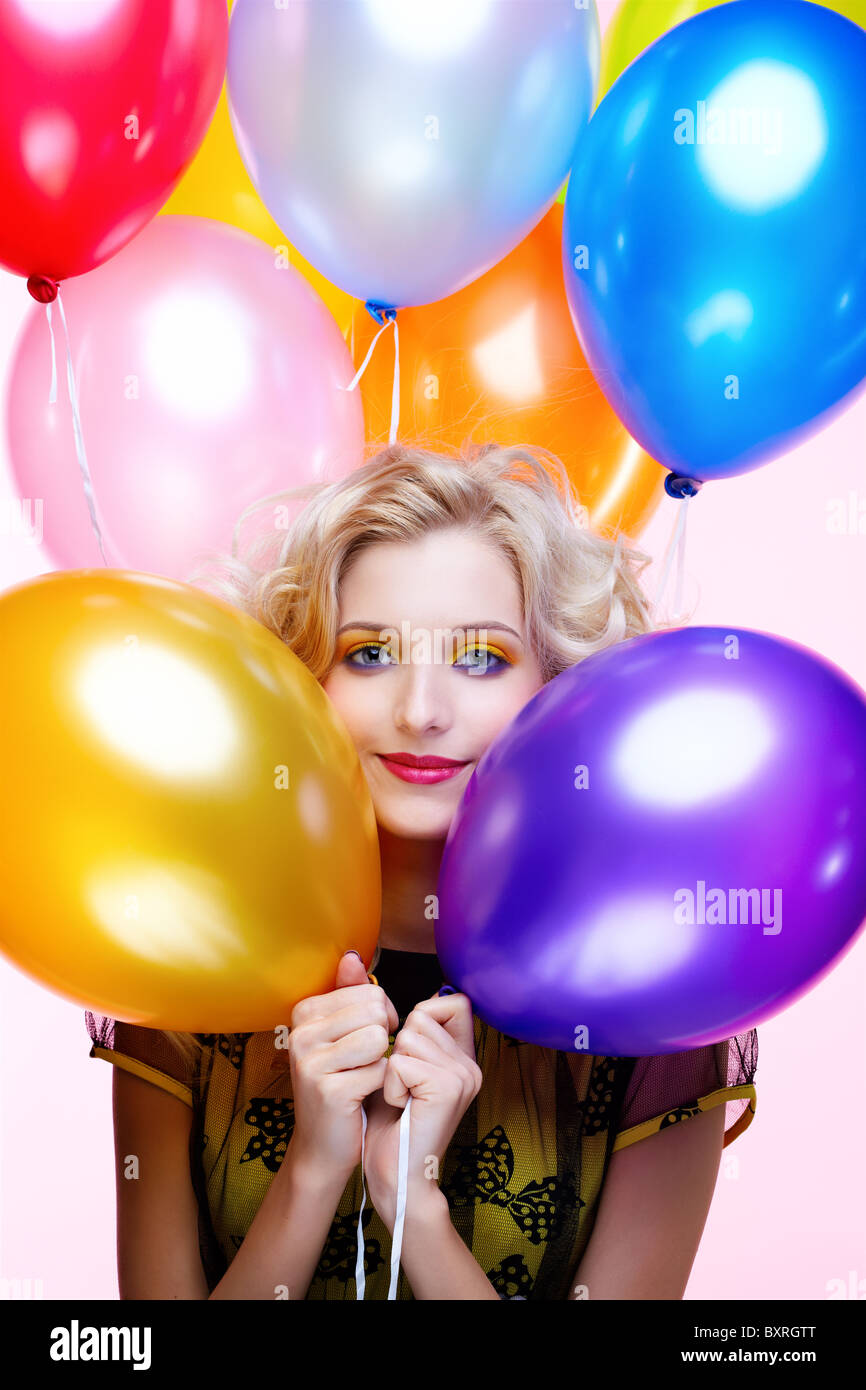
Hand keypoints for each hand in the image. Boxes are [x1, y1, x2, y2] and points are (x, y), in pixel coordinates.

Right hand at [287, 950, 399, 1187]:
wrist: (323, 1147)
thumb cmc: (340, 1085)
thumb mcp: (343, 1034)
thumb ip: (350, 993)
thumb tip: (352, 955)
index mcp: (304, 1011)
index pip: (370, 992)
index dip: (381, 1018)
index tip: (364, 1042)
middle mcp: (301, 1032)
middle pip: (376, 1011)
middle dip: (384, 1038)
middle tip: (365, 1064)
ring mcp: (311, 1061)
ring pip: (379, 1038)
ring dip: (382, 1062)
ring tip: (363, 1078)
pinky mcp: (329, 1090)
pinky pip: (381, 1070)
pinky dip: (382, 1086)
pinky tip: (362, 1098)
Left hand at [361, 991, 481, 1231]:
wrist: (395, 1175)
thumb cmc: (389, 1123)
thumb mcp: (392, 1066)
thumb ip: (396, 1026)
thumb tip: (365, 972)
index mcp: (462, 1056)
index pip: (452, 1001)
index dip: (421, 1016)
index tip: (407, 1054)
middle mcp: (470, 1063)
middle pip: (420, 1016)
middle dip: (397, 1050)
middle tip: (403, 1088)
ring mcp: (464, 1075)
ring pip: (408, 1037)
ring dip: (391, 1070)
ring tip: (401, 1099)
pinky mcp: (449, 1088)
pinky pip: (401, 1062)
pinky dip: (390, 1086)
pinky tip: (401, 1109)